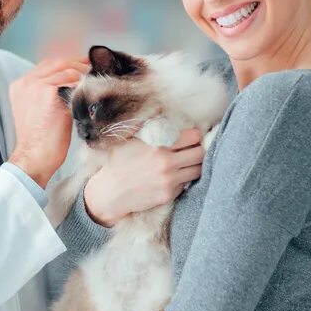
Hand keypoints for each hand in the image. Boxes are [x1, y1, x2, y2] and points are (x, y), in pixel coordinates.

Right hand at [9, 58, 88, 187]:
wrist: (35, 157)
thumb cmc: (41, 140)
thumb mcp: (37, 110)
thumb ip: (47, 93)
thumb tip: (71, 82)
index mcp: (20, 85)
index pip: (47, 65)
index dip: (67, 63)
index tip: (82, 66)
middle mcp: (25, 82)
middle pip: (57, 63)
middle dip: (77, 64)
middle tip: (93, 69)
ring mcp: (35, 85)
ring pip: (66, 69)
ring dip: (83, 73)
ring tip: (96, 80)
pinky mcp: (48, 92)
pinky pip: (72, 80)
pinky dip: (83, 83)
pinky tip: (92, 89)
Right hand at [83, 129, 203, 226]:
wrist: (110, 191)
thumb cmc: (119, 162)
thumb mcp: (131, 140)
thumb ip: (151, 130)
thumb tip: (166, 117)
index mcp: (158, 144)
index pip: (193, 136)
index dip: (193, 136)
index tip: (190, 138)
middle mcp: (166, 162)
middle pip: (200, 153)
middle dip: (197, 150)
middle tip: (191, 151)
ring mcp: (169, 179)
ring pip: (198, 170)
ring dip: (193, 165)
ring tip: (185, 163)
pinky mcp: (169, 194)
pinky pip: (186, 183)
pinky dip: (183, 179)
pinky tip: (173, 176)